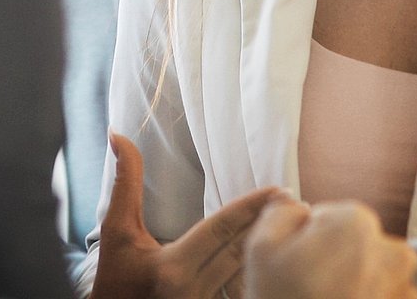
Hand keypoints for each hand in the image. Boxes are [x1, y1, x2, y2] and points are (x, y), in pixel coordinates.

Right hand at [92, 133, 283, 298]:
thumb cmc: (115, 275)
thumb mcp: (116, 229)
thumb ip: (125, 182)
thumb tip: (118, 134)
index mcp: (173, 265)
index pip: (222, 229)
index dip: (252, 207)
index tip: (279, 189)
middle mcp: (193, 291)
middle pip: (243, 252)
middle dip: (273, 226)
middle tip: (300, 203)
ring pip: (249, 277)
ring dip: (274, 254)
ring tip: (299, 228)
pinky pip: (243, 295)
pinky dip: (262, 277)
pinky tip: (281, 262)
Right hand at [243, 198, 416, 298]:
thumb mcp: (260, 246)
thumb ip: (282, 210)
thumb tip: (297, 206)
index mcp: (356, 223)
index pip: (333, 217)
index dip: (312, 239)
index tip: (301, 265)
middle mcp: (391, 250)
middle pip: (360, 243)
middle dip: (341, 259)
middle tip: (314, 287)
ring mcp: (405, 288)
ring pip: (379, 273)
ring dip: (360, 285)